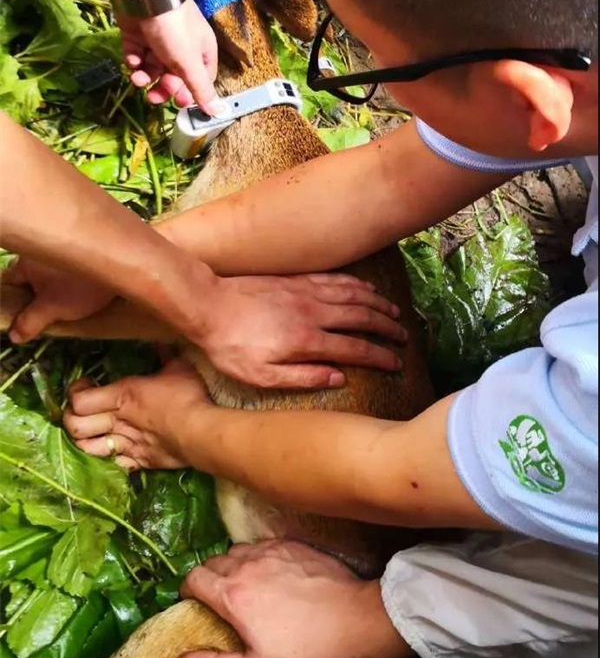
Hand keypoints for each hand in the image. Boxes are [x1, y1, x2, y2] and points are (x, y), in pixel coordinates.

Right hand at [4, 258, 112, 343]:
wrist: (124, 262)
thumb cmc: (80, 286)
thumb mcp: (53, 309)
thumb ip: (30, 322)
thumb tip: (13, 336)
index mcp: (26, 264)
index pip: (10, 282)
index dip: (14, 299)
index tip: (23, 314)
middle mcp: (39, 252)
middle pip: (30, 276)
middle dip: (36, 294)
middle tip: (45, 313)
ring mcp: (61, 249)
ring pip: (50, 272)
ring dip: (55, 286)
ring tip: (67, 304)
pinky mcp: (82, 250)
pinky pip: (68, 267)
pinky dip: (71, 279)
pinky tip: (82, 292)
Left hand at [63, 360, 202, 470]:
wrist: (201, 433)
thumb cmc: (188, 396)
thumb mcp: (178, 367)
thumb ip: (165, 353)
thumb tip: (160, 340)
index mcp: (122, 395)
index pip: (79, 400)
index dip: (74, 393)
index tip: (85, 385)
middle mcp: (118, 421)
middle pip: (75, 427)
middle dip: (71, 419)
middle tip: (81, 411)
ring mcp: (126, 445)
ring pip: (88, 448)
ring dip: (85, 441)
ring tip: (92, 432)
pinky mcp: (140, 462)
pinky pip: (114, 463)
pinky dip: (111, 457)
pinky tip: (116, 450)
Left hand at [118, 0, 221, 111]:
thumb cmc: (174, 30)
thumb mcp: (190, 64)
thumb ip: (201, 89)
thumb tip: (218, 112)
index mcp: (200, 52)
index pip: (199, 80)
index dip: (189, 94)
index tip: (178, 104)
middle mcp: (181, 48)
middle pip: (174, 78)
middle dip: (163, 89)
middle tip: (153, 97)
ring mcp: (159, 41)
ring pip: (153, 68)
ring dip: (145, 78)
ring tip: (138, 78)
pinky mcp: (138, 35)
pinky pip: (137, 55)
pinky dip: (134, 60)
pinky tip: (133, 59)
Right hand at [175, 541, 408, 657]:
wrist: (355, 622)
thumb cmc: (307, 652)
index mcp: (233, 595)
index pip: (193, 578)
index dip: (188, 590)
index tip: (194, 603)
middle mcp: (247, 565)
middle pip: (213, 561)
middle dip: (209, 579)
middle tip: (220, 601)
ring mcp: (272, 551)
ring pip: (238, 550)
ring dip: (233, 566)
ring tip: (245, 587)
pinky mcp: (293, 545)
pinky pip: (263, 545)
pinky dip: (258, 557)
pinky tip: (271, 576)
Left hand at [201, 272, 405, 387]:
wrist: (206, 305)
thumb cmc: (230, 346)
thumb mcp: (261, 376)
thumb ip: (302, 378)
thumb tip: (339, 378)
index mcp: (307, 341)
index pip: (355, 349)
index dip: (380, 357)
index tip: (396, 363)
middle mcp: (313, 313)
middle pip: (362, 319)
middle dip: (387, 329)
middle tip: (404, 337)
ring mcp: (306, 292)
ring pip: (353, 295)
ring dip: (378, 304)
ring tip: (394, 313)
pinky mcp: (296, 280)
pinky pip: (335, 280)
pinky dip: (356, 284)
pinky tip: (365, 288)